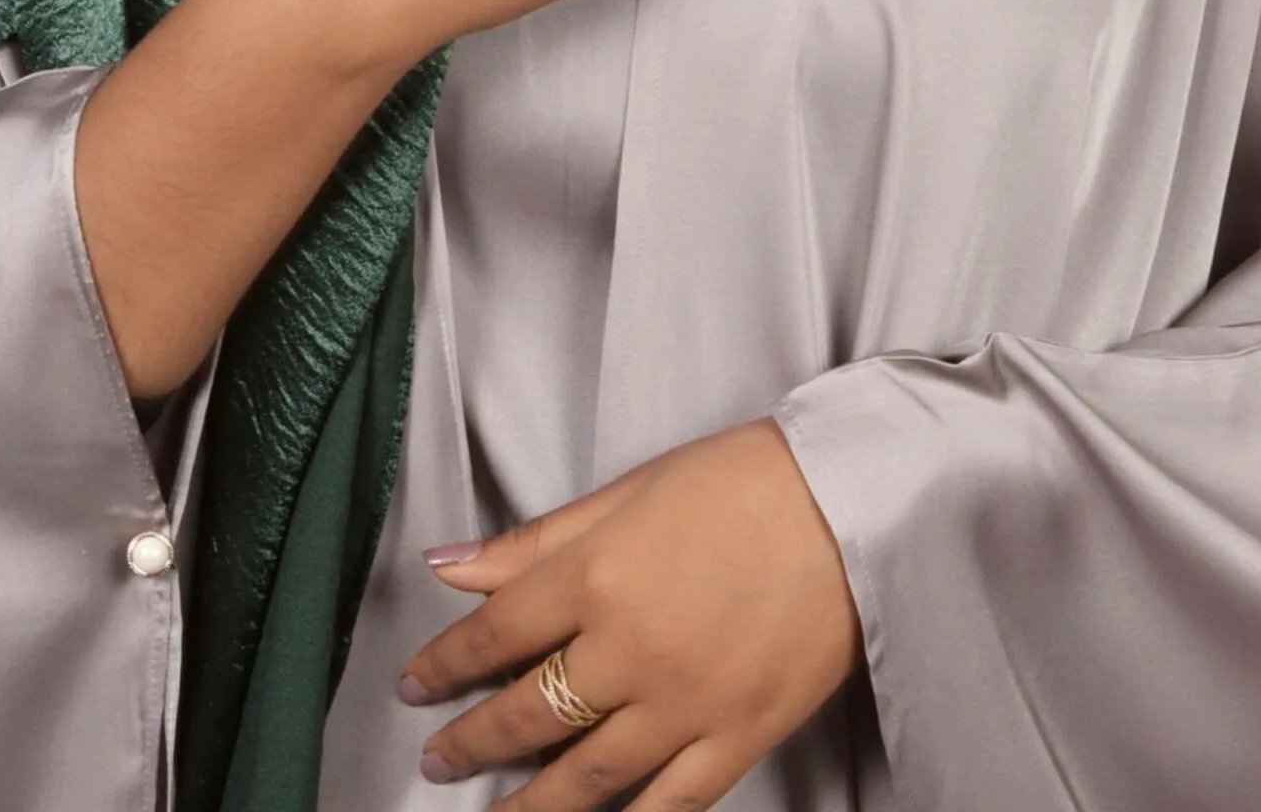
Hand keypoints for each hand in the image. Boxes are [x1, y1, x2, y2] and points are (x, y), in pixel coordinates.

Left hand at [398, 420, 861, 808]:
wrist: (846, 504)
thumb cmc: (736, 481)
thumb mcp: (624, 492)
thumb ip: (535, 541)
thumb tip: (449, 562)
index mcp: (594, 578)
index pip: (496, 634)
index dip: (445, 665)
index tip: (415, 686)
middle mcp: (628, 651)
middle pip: (529, 712)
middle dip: (473, 741)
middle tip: (438, 758)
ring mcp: (683, 705)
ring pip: (587, 777)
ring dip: (530, 804)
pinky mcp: (737, 739)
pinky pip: (669, 805)